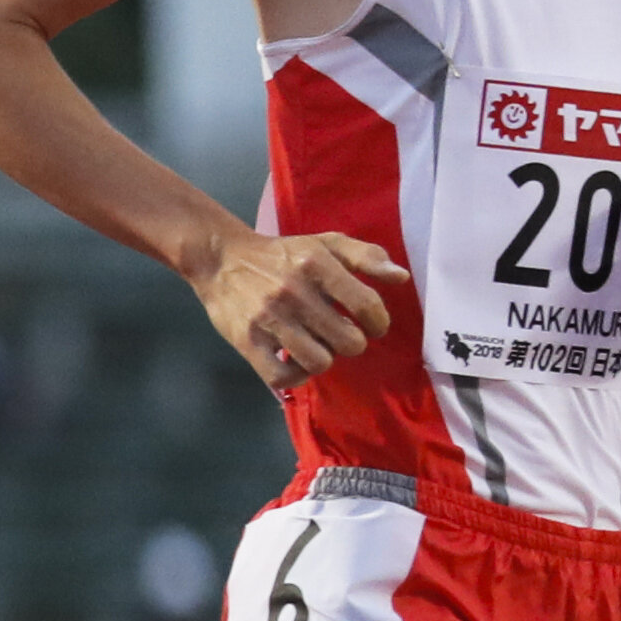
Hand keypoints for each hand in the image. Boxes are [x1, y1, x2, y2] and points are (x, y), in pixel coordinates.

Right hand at [190, 226, 405, 394]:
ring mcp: (269, 319)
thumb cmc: (280, 254)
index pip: (366, 305)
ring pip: (319, 362)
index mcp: (317, 265)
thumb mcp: (324, 243)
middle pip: (349, 342)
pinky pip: (282, 377)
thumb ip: (365, 256)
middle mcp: (295, 292)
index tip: (372, 325)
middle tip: (338, 334)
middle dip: (351, 342)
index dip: (378, 322)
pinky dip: (295, 375)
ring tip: (315, 347)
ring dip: (323, 359)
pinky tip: (293, 361)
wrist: (220, 258)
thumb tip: (400, 278)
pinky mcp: (247, 341)